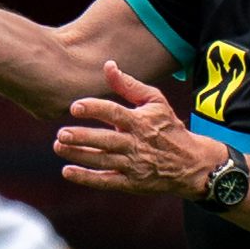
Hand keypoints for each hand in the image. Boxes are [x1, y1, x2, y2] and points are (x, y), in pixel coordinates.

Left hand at [53, 59, 222, 194]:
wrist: (191, 163)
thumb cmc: (168, 127)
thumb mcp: (154, 101)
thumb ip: (129, 85)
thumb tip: (108, 65)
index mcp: (141, 122)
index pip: (115, 113)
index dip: (95, 109)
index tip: (74, 107)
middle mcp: (136, 144)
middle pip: (106, 140)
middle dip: (82, 137)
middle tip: (61, 133)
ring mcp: (133, 165)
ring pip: (102, 161)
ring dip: (79, 155)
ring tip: (58, 147)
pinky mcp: (130, 183)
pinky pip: (106, 182)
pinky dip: (86, 178)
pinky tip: (67, 171)